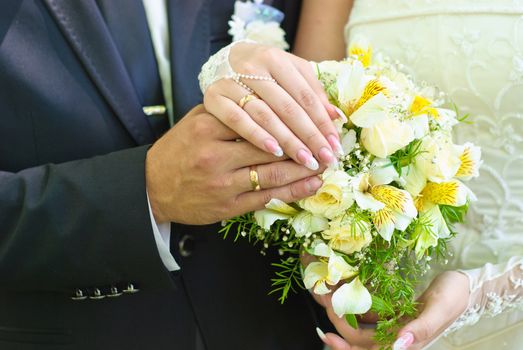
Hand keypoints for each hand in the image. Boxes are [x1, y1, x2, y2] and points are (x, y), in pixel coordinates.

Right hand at [146, 105, 323, 224]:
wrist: (153, 187)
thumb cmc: (180, 150)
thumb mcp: (197, 120)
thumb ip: (230, 110)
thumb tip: (272, 101)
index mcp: (209, 126)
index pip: (260, 119)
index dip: (292, 120)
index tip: (315, 119)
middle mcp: (215, 154)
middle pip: (272, 147)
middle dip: (305, 145)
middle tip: (330, 143)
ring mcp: (222, 183)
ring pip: (273, 174)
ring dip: (305, 170)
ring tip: (328, 163)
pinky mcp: (227, 206)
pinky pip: (266, 197)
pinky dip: (293, 191)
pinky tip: (312, 184)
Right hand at [204, 42, 342, 170]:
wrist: (217, 64)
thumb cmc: (260, 73)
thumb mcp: (285, 73)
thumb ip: (310, 91)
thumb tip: (336, 116)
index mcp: (274, 58)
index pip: (305, 95)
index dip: (322, 121)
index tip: (336, 144)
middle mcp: (252, 67)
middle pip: (288, 107)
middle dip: (310, 136)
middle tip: (326, 158)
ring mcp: (231, 83)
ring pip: (266, 116)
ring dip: (289, 141)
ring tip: (307, 160)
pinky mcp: (213, 98)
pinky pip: (238, 121)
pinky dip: (258, 136)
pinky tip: (275, 151)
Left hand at [316, 271, 470, 349]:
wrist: (465, 285)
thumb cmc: (454, 297)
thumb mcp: (438, 310)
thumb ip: (420, 329)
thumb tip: (400, 346)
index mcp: (406, 342)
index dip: (346, 347)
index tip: (327, 333)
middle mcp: (396, 337)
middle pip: (360, 341)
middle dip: (339, 326)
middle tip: (323, 303)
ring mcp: (394, 325)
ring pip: (362, 327)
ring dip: (344, 314)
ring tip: (329, 296)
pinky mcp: (394, 312)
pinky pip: (370, 313)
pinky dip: (357, 305)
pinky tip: (346, 291)